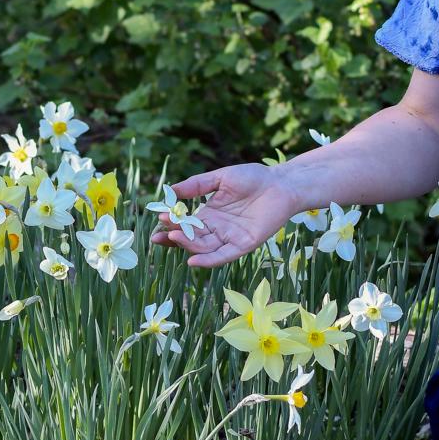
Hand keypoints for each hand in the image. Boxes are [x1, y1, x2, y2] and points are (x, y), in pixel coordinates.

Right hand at [149, 163, 306, 269]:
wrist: (281, 183)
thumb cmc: (253, 178)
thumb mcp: (219, 178)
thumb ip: (196, 185)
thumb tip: (169, 190)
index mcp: (209, 214)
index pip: (185, 224)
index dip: (170, 225)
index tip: (157, 221)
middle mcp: (217, 229)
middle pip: (191, 238)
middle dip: (174, 236)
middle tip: (161, 232)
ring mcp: (230, 238)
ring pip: (204, 247)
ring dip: (188, 246)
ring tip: (173, 237)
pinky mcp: (244, 245)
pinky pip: (224, 256)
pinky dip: (209, 260)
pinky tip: (193, 261)